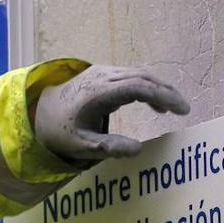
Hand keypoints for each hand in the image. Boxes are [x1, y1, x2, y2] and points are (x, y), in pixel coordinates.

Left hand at [32, 65, 190, 161]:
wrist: (39, 112)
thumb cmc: (60, 131)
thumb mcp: (81, 146)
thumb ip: (109, 148)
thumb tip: (138, 149)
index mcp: (97, 93)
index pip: (138, 87)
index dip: (163, 96)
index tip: (181, 110)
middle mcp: (101, 77)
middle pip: (143, 77)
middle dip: (166, 91)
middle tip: (184, 109)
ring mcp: (102, 72)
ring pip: (139, 74)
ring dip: (158, 88)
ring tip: (173, 108)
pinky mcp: (103, 75)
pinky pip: (131, 76)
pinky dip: (147, 87)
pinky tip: (155, 103)